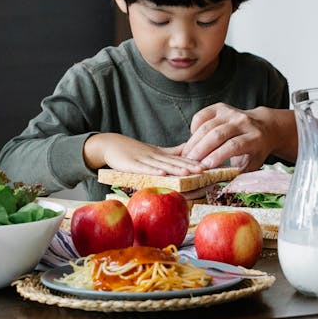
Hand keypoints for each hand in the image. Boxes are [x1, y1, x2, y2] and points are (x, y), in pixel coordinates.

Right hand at [83, 133, 204, 175]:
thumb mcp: (154, 150)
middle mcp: (154, 156)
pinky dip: (152, 171)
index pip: (179, 159)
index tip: (206, 166)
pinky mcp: (131, 165)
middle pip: (173, 162)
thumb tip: (190, 149)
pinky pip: (143, 169)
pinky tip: (162, 173)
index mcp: (160, 155)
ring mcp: (143, 160)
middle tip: (203, 170)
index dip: (192, 162)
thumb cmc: (134, 150)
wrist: (111, 145)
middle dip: (189, 166)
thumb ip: (171, 152)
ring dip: (175, 169)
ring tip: (188, 172)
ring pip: (161, 165)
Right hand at [180, 104, 297, 170]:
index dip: (217, 156)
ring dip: (193, 142)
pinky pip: (202, 115)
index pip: (233, 145)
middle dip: (200, 150)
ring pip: (207, 125)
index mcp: (254, 138)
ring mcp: (231, 112)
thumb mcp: (251, 165)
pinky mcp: (220, 107)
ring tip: (186, 156)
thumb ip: (236, 175)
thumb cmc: (255, 151)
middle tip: (188, 164)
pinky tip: (193, 140)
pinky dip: (194, 128)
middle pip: (218, 134)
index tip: (204, 167)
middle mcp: (243, 122)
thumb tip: (217, 188)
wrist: (263, 127)